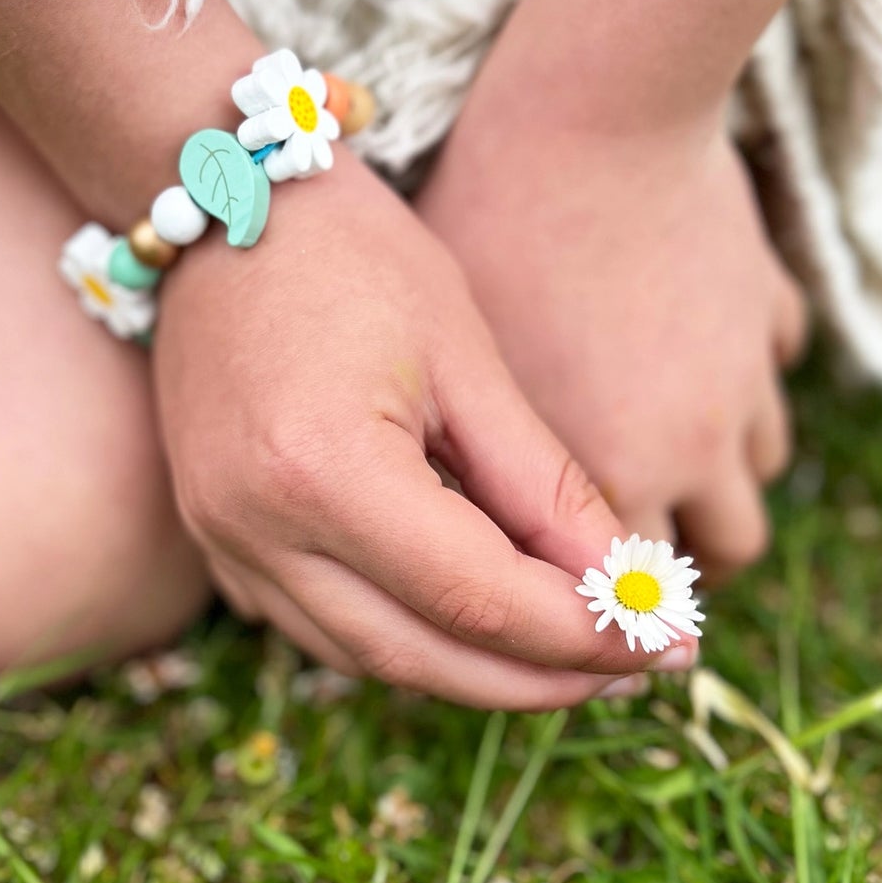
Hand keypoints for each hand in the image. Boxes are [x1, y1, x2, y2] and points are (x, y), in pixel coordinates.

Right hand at [153, 154, 700, 708]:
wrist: (223, 205)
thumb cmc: (352, 253)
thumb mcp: (466, 358)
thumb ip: (543, 487)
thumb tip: (624, 590)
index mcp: (324, 469)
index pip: (477, 599)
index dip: (582, 634)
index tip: (667, 641)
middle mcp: (254, 527)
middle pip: (419, 657)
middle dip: (538, 677)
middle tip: (635, 663)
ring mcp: (221, 540)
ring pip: (367, 657)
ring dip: (474, 669)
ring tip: (569, 646)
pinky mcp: (213, 537)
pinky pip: (320, 627)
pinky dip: (407, 635)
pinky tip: (472, 614)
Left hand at [418, 119, 805, 581]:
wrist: (589, 113)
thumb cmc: (494, 228)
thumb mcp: (469, 358)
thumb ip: (492, 459)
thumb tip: (473, 524)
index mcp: (610, 466)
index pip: (633, 590)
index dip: (608, 603)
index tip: (586, 600)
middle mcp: (695, 441)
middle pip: (724, 553)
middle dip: (682, 562)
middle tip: (631, 543)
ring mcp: (747, 377)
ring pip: (760, 477)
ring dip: (718, 481)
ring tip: (658, 453)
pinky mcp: (774, 308)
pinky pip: (774, 380)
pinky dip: (742, 387)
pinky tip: (687, 358)